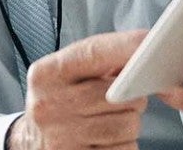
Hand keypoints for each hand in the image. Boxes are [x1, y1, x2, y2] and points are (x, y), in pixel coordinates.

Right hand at [7, 30, 148, 149]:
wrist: (31, 143)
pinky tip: (106, 140)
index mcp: (46, 74)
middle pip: (122, 96)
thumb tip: (144, 53)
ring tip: (108, 120)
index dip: (127, 46)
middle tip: (119, 99)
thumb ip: (99, 60)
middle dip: (131, 97)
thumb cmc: (57, 102)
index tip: (151, 41)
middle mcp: (50, 104)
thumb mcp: (65, 75)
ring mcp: (62, 136)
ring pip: (128, 125)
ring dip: (129, 124)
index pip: (94, 53)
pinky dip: (124, 145)